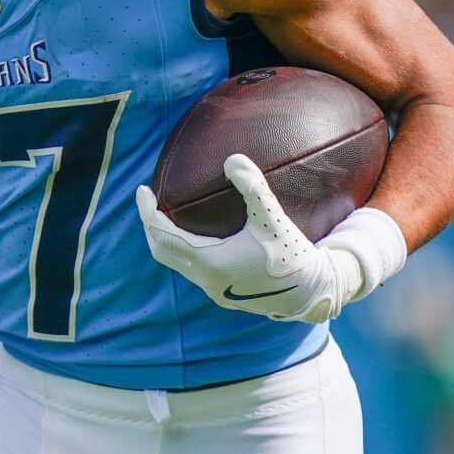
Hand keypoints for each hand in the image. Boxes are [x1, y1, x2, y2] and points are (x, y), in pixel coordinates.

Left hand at [136, 154, 406, 322]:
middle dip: (150, 225)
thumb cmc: (292, 255)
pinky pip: (193, 271)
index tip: (142, 190)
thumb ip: (253, 187)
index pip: (162, 233)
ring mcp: (214, 291)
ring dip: (167, 240)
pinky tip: (197, 237)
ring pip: (176, 264)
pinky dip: (184, 252)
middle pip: (161, 251)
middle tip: (149, 201)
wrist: (312, 294)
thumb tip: (232, 158)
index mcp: (210, 261)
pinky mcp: (225, 295)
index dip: (147, 211)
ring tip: (168, 215)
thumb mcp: (272, 218)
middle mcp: (206, 279)